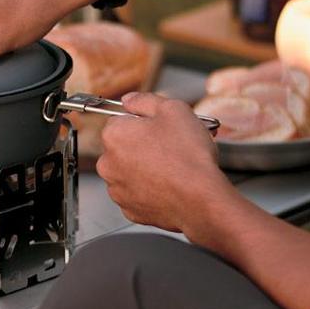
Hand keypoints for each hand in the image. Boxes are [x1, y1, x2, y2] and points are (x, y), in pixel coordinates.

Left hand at [96, 92, 230, 231]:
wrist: (201, 198)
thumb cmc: (188, 155)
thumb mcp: (173, 109)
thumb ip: (144, 100)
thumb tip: (129, 99)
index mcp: (114, 135)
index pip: (120, 120)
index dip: (143, 122)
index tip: (159, 127)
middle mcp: (108, 163)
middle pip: (123, 147)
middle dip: (143, 145)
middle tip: (170, 147)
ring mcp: (117, 188)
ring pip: (129, 171)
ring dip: (145, 167)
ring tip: (172, 168)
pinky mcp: (129, 209)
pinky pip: (137, 193)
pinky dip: (149, 189)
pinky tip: (168, 185)